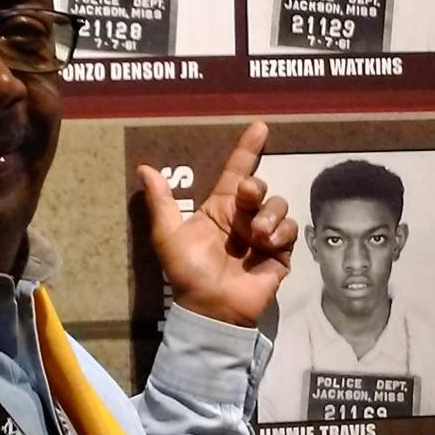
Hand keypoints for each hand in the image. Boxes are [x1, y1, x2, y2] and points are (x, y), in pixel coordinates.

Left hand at [137, 122, 297, 326]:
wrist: (211, 308)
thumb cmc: (188, 272)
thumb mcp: (168, 235)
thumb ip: (161, 202)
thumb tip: (145, 168)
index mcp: (220, 209)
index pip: (237, 171)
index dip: (248, 149)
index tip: (260, 127)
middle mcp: (244, 218)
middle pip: (260, 187)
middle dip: (256, 189)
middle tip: (247, 199)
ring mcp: (264, 235)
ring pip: (279, 205)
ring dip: (268, 215)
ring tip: (255, 235)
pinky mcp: (280, 253)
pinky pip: (290, 229)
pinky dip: (280, 232)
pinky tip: (267, 243)